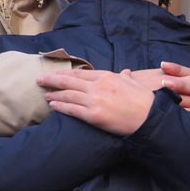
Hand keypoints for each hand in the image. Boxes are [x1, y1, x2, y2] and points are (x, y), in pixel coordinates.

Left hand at [37, 69, 154, 135]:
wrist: (149, 119)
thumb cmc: (144, 102)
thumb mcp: (134, 84)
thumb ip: (126, 77)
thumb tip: (125, 72)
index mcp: (106, 77)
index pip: (80, 74)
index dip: (65, 74)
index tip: (55, 74)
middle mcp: (97, 86)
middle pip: (69, 81)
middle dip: (52, 80)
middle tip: (40, 79)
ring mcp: (94, 100)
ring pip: (68, 95)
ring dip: (54, 94)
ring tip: (45, 93)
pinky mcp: (93, 115)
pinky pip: (72, 109)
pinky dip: (60, 106)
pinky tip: (52, 105)